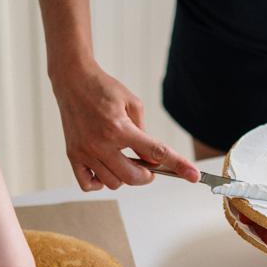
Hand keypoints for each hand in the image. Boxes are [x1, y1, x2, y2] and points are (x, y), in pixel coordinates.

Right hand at [50, 59, 199, 191]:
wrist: (72, 81)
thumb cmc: (104, 89)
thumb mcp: (133, 103)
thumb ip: (144, 132)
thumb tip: (152, 159)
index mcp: (120, 128)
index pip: (155, 152)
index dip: (177, 165)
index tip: (193, 176)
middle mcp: (101, 143)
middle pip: (133, 177)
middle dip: (147, 176)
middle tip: (148, 168)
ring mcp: (85, 151)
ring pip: (113, 183)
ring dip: (124, 178)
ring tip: (124, 161)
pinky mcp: (73, 155)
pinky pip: (88, 185)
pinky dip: (100, 183)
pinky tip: (106, 169)